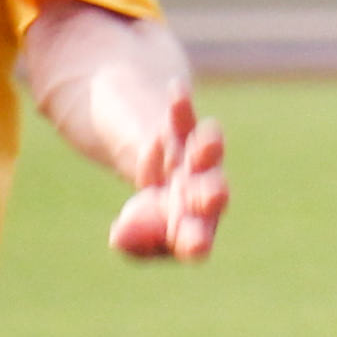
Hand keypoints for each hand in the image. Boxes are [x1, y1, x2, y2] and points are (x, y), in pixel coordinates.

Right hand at [108, 97, 225, 260]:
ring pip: (204, 153)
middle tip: (216, 194)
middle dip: (210, 194)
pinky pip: (182, 116)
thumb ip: (130, 238)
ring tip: (210, 144)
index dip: (195, 241)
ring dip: (207, 149)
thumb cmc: (148, 207)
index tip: (197, 247)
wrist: (151, 158)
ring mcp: (192, 158)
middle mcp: (200, 191)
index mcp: (192, 224)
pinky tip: (178, 89)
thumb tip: (120, 236)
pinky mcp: (180, 127)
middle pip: (208, 193)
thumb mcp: (132, 228)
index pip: (197, 235)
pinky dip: (180, 105)